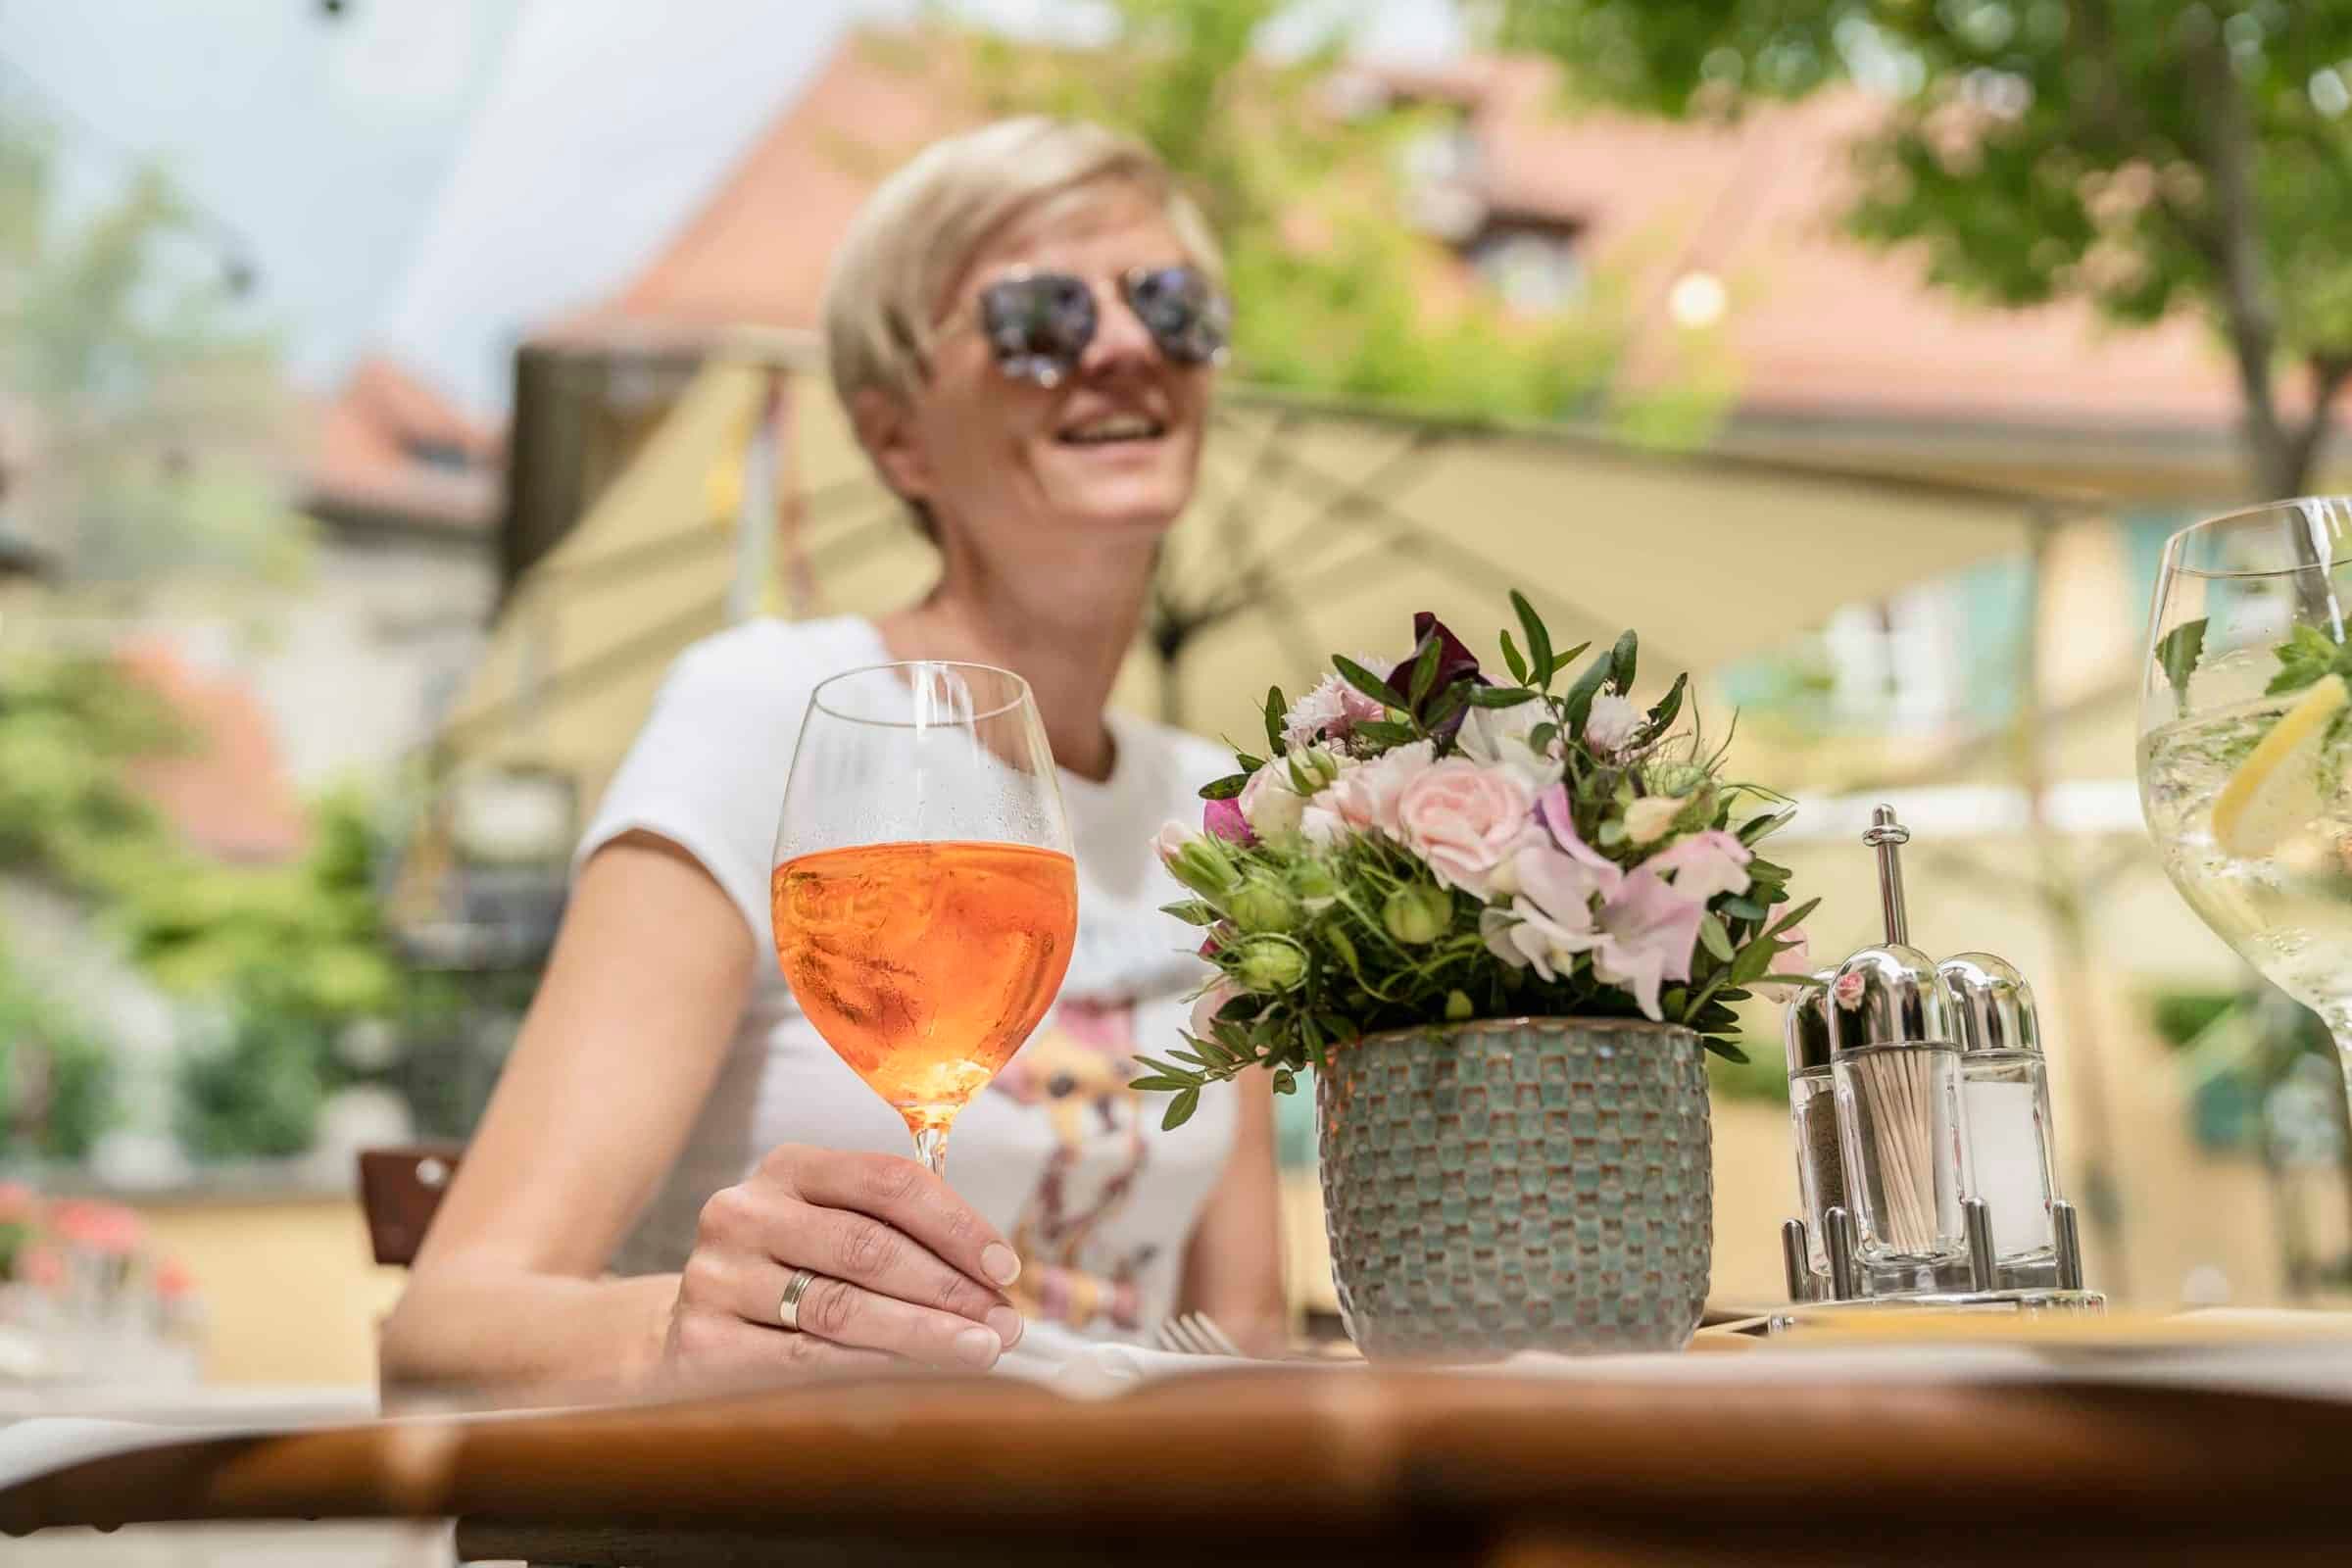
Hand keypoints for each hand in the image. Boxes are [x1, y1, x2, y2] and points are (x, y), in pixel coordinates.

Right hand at [662, 1144, 1025, 1384]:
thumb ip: (898, 1239)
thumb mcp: (828, 1234)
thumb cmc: (785, 1279)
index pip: (888, 1181)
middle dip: (950, 1288)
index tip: (1006, 1269)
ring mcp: (718, 1275)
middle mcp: (746, 1210)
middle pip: (870, 1245)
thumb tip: (995, 1282)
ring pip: (842, 1306)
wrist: (685, 1335)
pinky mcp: (703, 1339)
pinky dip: (872, 1365)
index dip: (956, 1224)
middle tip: (1004, 1324)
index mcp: (789, 1168)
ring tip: (979, 1350)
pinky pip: (807, 1356)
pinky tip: (916, 1373)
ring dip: (925, 1331)